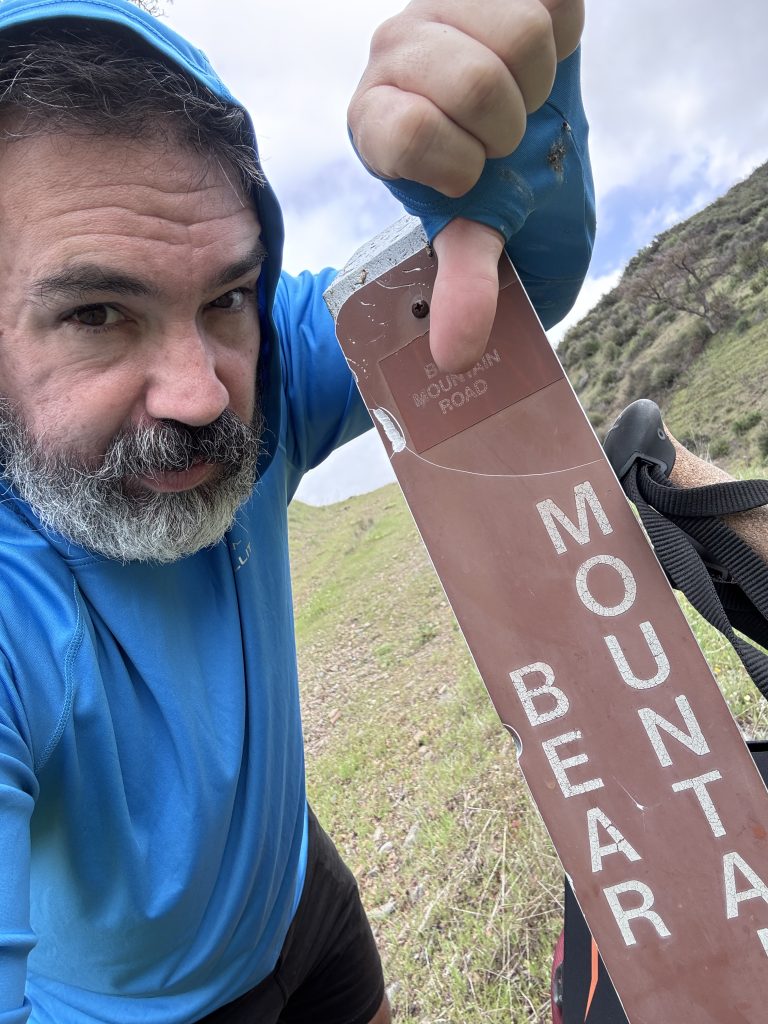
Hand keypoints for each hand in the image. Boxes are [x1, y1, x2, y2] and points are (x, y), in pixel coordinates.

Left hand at [348, 0, 584, 371]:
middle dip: (510, 127)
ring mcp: (436, 7)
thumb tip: (456, 358)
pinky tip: (539, 58)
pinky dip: (562, 34)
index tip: (472, 174)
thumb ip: (465, 285)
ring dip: (539, 82)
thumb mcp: (481, 234)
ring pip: (515, 31)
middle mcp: (392, 57)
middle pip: (473, 84)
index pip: (406, 134)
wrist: (536, 124)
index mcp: (376, 126)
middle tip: (503, 137)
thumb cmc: (503, 185)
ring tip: (522, 96)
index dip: (459, 164)